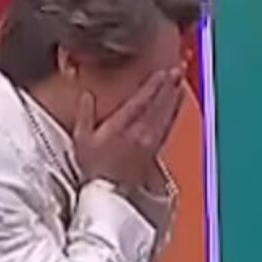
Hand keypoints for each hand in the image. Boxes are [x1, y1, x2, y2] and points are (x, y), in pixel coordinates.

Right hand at [75, 69, 183, 188]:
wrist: (107, 192)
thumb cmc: (93, 167)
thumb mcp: (81, 140)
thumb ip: (84, 115)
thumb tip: (86, 95)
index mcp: (121, 127)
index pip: (141, 101)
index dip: (152, 85)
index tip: (161, 72)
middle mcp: (139, 132)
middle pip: (158, 104)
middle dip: (168, 85)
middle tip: (176, 69)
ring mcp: (150, 141)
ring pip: (166, 112)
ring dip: (174, 94)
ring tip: (180, 80)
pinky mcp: (156, 148)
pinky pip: (169, 124)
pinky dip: (175, 109)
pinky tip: (178, 101)